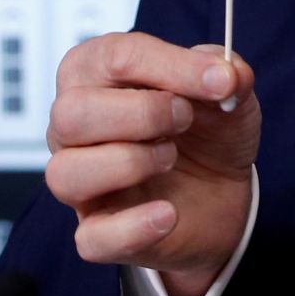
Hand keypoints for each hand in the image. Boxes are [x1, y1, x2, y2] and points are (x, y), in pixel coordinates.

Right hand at [45, 32, 258, 295]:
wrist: (222, 191)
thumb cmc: (206, 129)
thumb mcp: (227, 91)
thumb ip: (228, 72)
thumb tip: (227, 74)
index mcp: (96, 74)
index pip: (112, 57)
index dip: (171, 66)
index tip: (220, 82)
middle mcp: (74, 127)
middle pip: (71, 114)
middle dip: (141, 113)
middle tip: (185, 118)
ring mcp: (80, 182)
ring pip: (66, 173)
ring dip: (130, 162)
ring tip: (169, 158)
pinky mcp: (97, 231)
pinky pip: (91, 238)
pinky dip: (133, 227)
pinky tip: (168, 214)